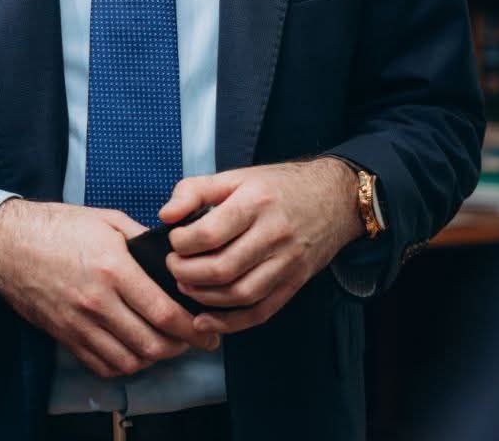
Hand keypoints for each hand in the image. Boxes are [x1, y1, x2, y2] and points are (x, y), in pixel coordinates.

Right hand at [0, 199, 220, 378]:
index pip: (163, 312)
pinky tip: (134, 350)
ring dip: (154, 358)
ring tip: (166, 344)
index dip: (192, 328)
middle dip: (180, 347)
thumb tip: (171, 256)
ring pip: (129, 360)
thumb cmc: (59, 226)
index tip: (208, 332)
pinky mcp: (66, 336)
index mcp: (114, 269)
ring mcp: (80, 324)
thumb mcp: (107, 220)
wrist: (9, 244)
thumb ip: (142, 239)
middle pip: (151, 344)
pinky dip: (124, 365)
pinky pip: (102, 365)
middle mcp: (98, 302)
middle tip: (193, 340)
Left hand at [161, 159, 362, 335]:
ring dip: (205, 297)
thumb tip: (165, 215)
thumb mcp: (235, 176)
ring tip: (186, 286)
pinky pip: (260, 311)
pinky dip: (230, 322)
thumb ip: (194, 190)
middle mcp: (274, 234)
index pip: (211, 232)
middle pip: (223, 268)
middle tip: (173, 267)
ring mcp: (287, 262)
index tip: (173, 241)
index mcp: (256, 202)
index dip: (183, 242)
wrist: (333, 198)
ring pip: (240, 294)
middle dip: (188, 273)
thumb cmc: (278, 186)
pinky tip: (206, 320)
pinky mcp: (294, 283)